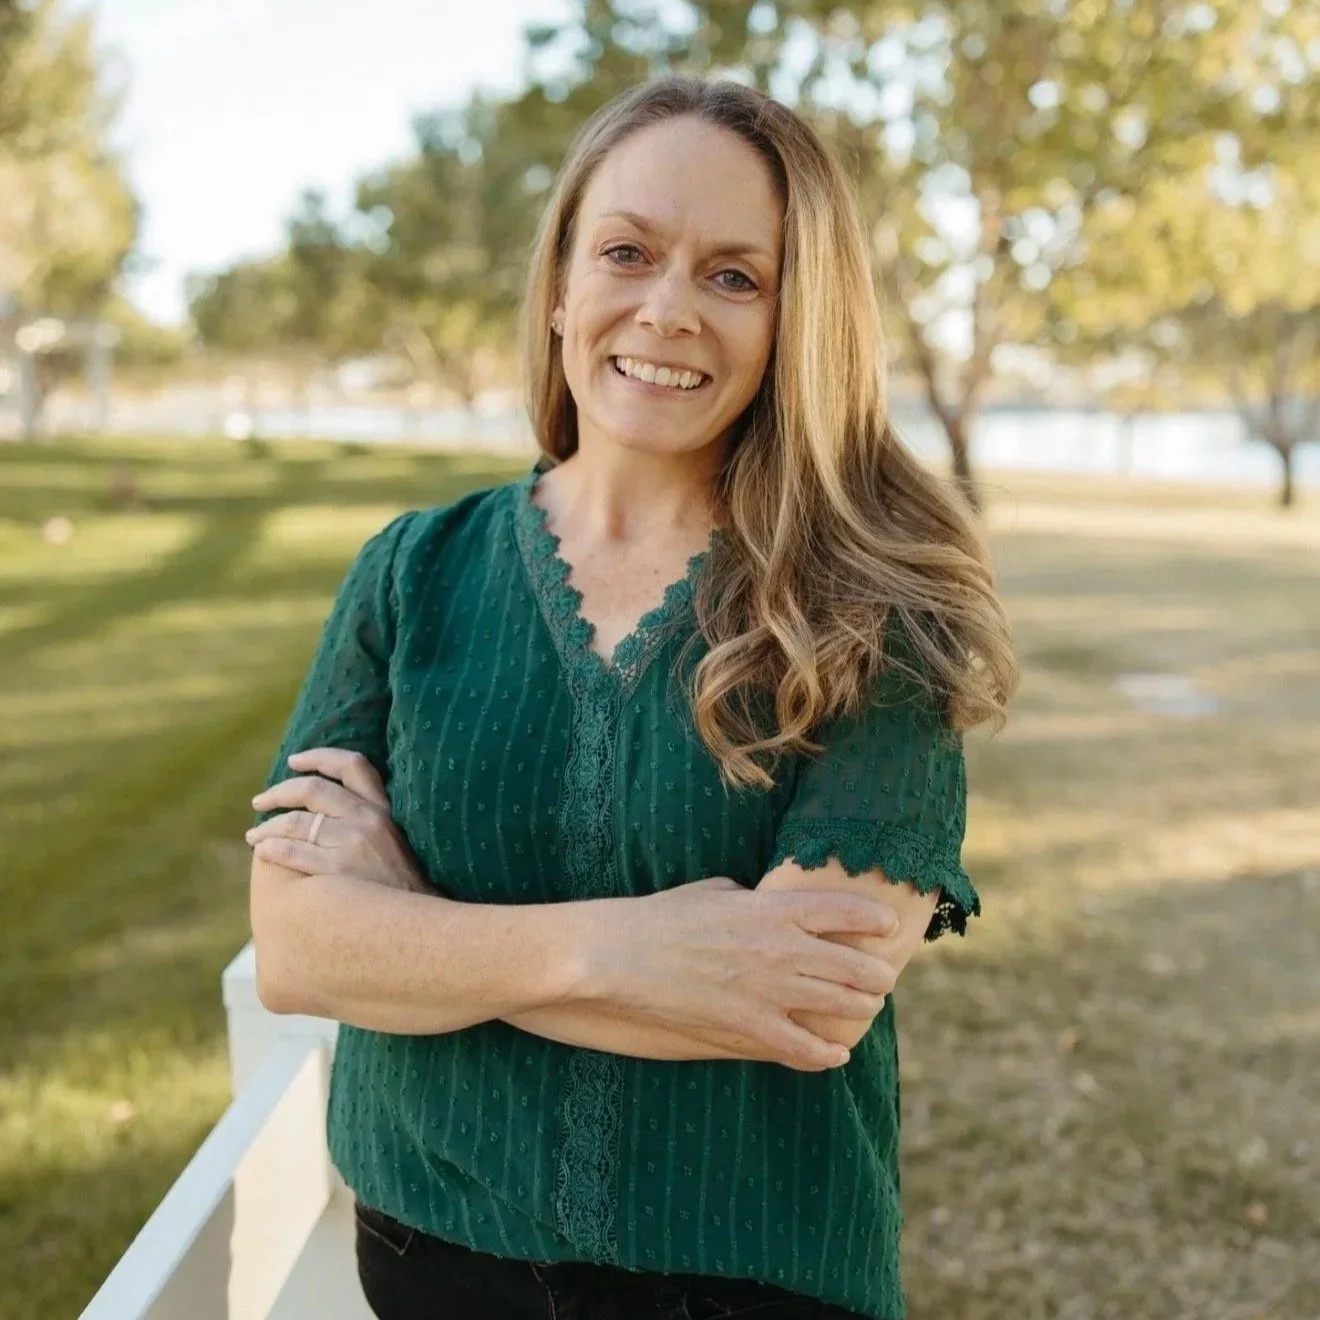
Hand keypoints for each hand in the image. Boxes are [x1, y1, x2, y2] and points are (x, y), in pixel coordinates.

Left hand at [246, 748, 429, 893]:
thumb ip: (368, 819)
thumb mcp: (395, 841)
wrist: (418, 921)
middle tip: (259, 802)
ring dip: (267, 827)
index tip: (293, 761)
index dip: (319, 757)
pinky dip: (270, 848)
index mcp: (383, 808)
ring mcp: (354, 843)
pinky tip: (262, 852)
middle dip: (278, 793)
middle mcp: (369, 819)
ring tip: (255, 836)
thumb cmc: (399, 885)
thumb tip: (323, 809)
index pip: (352, 766)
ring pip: (296, 821)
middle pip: (313, 789)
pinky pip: (292, 851)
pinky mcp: (340, 870)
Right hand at [578, 876, 900, 1070]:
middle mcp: (780, 948)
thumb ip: (750, 897)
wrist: (620, 956)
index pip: (844, 910)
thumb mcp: (712, 891)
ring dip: (859, 1009)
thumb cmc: (661, 917)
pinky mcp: (747, 1026)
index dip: (874, 919)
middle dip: (875, 975)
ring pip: (837, 1006)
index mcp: (771, 908)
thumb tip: (764, 901)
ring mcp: (767, 990)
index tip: (887, 926)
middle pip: (853, 965)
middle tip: (882, 979)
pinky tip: (836, 1054)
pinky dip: (826, 1054)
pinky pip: (803, 1048)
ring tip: (866, 1009)